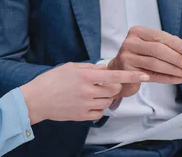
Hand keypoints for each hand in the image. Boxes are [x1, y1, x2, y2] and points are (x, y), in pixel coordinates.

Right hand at [20, 62, 149, 124]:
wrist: (36, 99)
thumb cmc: (51, 81)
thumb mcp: (70, 67)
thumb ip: (90, 67)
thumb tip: (104, 69)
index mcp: (85, 75)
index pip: (115, 75)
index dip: (132, 75)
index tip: (145, 75)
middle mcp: (88, 90)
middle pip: (114, 89)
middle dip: (114, 86)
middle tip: (104, 83)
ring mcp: (86, 104)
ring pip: (108, 101)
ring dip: (105, 96)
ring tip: (91, 92)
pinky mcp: (83, 116)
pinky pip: (100, 112)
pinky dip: (98, 107)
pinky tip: (87, 102)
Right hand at [107, 26, 181, 84]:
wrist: (118, 70)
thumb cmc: (138, 56)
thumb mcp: (150, 46)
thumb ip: (166, 46)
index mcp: (137, 32)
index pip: (159, 36)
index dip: (175, 43)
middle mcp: (130, 42)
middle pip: (158, 50)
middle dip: (177, 58)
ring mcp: (127, 57)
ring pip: (155, 64)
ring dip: (175, 70)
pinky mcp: (128, 72)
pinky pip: (153, 76)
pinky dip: (168, 78)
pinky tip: (178, 79)